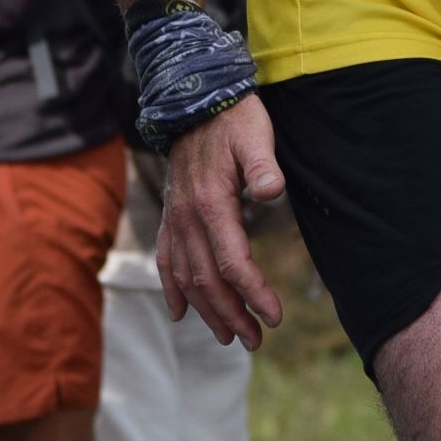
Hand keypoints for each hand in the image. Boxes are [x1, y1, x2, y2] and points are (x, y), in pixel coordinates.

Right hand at [157, 94, 288, 348]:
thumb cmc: (234, 119)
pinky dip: (172, 289)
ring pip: (187, 277)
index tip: (274, 316)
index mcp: (211, 204)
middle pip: (208, 280)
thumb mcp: (255, 136)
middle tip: (256, 340)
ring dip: (207, 311)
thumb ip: (263, 166)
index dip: (253, 293)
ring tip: (229, 336)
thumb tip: (272, 191)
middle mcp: (187, 218)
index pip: (233, 263)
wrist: (196, 99)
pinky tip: (180, 313)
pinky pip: (166, 260)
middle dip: (232, 315)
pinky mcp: (172, 216)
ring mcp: (175, 219)